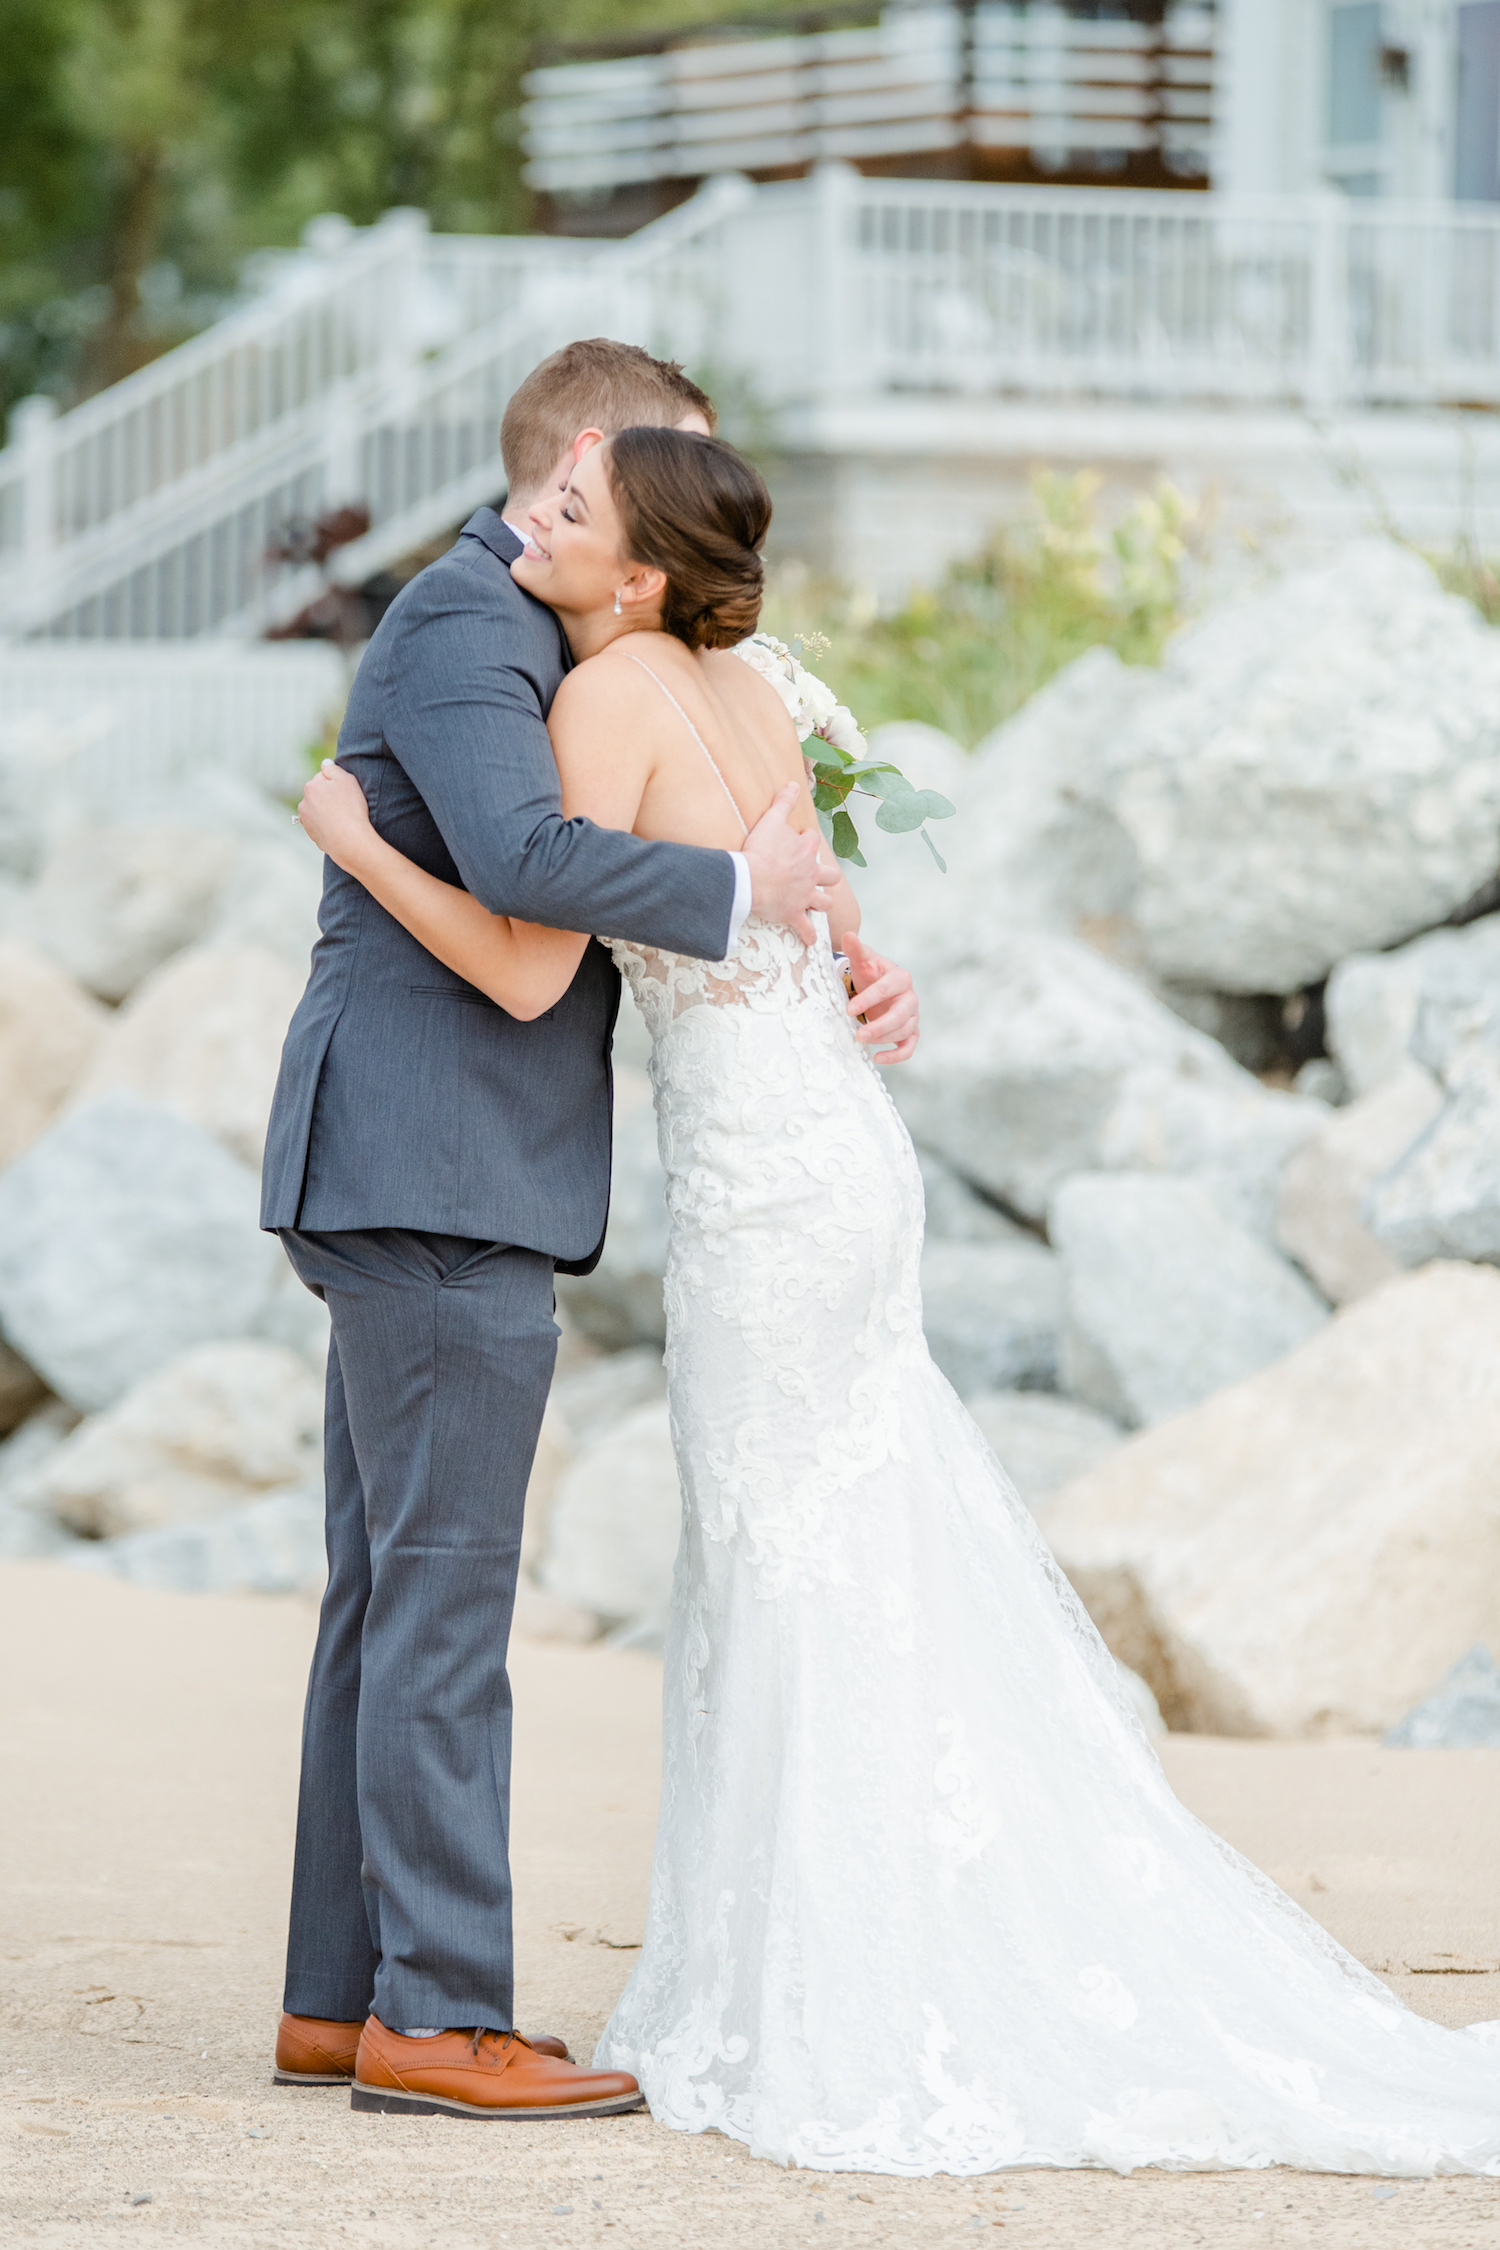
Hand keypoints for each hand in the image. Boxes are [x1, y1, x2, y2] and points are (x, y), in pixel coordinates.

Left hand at [295, 758, 373, 870]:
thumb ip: (333, 768)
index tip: (347, 792)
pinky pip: (320, 826)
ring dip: (327, 812)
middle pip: (319, 795)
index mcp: (310, 787)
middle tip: (347, 805)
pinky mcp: (312, 835)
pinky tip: (339, 828)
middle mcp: (304, 803)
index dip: (337, 784)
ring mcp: (306, 821)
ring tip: (343, 818)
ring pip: (318, 811)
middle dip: (329, 797)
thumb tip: (324, 763)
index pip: (323, 778)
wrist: (349, 841)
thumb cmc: (350, 808)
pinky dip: (327, 825)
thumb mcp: (347, 780)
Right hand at [742, 784, 839, 944]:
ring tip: (818, 905)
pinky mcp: (794, 914)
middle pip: (830, 875)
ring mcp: (805, 896)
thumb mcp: (771, 820)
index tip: (798, 841)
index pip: (814, 841)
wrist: (750, 879)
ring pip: (824, 902)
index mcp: (805, 850)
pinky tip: (810, 941)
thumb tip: (793, 782)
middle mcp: (810, 874)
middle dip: (827, 876)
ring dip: (822, 903)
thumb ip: (784, 802)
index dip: (807, 840)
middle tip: (817, 877)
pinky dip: (809, 936)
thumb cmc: (759, 850)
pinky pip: (806, 930)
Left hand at [843, 930, 918, 1063]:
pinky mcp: (910, 1031)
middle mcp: (910, 997)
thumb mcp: (862, 961)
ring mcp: (912, 1016)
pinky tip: (878, 1058)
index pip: (886, 989)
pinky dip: (897, 1055)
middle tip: (858, 1034)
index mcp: (900, 978)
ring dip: (883, 1039)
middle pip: (901, 1014)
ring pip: (904, 1031)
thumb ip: (856, 949)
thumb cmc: (869, 974)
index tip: (849, 1010)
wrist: (877, 986)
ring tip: (861, 1041)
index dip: (868, 1000)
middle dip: (880, 1026)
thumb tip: (848, 935)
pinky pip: (909, 1046)